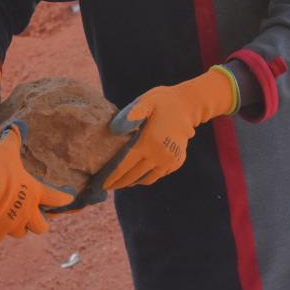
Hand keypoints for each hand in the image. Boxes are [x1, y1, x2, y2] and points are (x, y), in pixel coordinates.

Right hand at [0, 121, 74, 241]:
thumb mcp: (6, 149)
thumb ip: (14, 137)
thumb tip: (18, 124)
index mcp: (34, 193)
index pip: (56, 198)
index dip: (64, 199)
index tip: (69, 199)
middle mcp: (26, 212)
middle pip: (41, 227)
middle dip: (40, 223)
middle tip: (36, 217)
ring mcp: (12, 224)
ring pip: (21, 233)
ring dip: (19, 228)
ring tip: (14, 222)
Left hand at [99, 66, 239, 190]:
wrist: (188, 105)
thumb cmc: (162, 102)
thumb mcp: (144, 102)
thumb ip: (129, 116)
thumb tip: (113, 130)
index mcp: (148, 142)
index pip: (124, 166)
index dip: (112, 177)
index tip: (101, 185)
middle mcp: (159, 155)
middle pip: (134, 176)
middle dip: (120, 183)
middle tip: (107, 187)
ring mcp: (169, 160)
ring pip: (147, 179)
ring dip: (133, 182)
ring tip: (121, 182)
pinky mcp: (177, 162)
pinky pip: (159, 175)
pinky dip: (147, 177)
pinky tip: (138, 174)